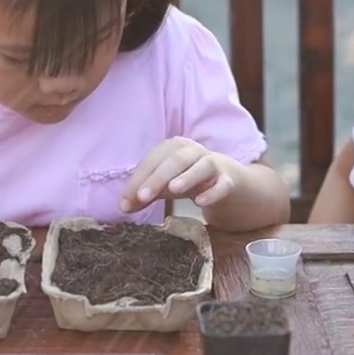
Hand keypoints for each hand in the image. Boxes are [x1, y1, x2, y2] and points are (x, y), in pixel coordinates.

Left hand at [120, 137, 236, 212]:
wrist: (229, 182)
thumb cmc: (190, 179)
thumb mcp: (165, 184)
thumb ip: (145, 193)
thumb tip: (123, 207)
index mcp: (175, 148)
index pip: (153, 160)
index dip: (138, 179)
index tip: (125, 202)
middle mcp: (195, 152)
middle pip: (176, 160)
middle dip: (157, 178)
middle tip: (142, 197)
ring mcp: (214, 165)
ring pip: (203, 166)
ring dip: (187, 176)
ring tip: (173, 190)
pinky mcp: (229, 181)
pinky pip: (223, 185)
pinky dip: (213, 192)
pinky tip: (201, 203)